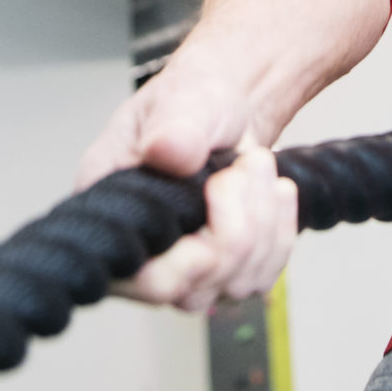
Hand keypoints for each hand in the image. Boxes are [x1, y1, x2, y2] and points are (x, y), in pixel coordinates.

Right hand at [75, 61, 298, 312]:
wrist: (224, 112)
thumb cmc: (190, 103)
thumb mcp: (181, 100)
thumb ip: (174, 126)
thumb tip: (167, 151)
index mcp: (111, 215)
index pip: (137, 275)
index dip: (183, 260)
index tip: (220, 191)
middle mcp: (142, 256)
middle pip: (190, 291)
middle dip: (236, 228)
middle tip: (246, 164)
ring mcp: (185, 273)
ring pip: (234, 284)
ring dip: (264, 220)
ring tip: (258, 163)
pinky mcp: (224, 273)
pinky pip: (261, 276)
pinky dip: (280, 231)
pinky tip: (275, 190)